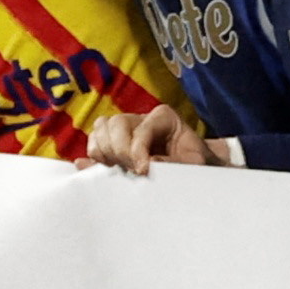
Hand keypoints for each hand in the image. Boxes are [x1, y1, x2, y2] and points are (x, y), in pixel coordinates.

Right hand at [83, 103, 211, 174]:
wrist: (193, 169)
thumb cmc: (195, 162)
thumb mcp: (195, 162)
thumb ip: (176, 162)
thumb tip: (149, 163)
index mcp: (163, 117)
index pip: (141, 128)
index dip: (137, 150)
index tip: (142, 171)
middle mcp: (140, 118)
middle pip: (116, 123)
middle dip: (120, 150)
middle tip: (132, 171)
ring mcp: (125, 129)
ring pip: (101, 128)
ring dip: (105, 151)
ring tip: (120, 169)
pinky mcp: (114, 144)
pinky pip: (94, 141)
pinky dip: (94, 155)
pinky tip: (104, 168)